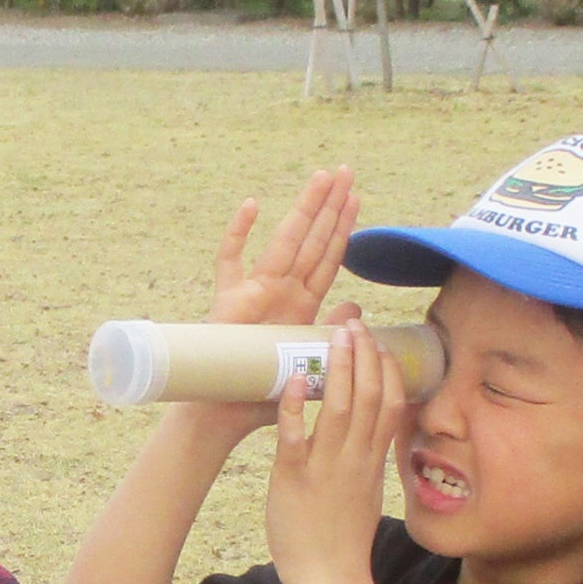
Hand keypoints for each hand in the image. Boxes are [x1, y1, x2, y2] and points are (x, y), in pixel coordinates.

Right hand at [179, 171, 359, 441]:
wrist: (224, 413)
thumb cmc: (263, 392)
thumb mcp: (308, 361)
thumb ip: (328, 332)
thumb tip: (358, 307)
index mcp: (301, 303)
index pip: (328, 256)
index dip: (342, 226)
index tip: (355, 196)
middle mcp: (280, 290)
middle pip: (311, 239)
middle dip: (329, 205)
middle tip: (345, 170)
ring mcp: (253, 291)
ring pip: (283, 241)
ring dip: (304, 209)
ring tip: (322, 178)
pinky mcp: (227, 299)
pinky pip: (229, 260)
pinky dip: (238, 234)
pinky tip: (252, 206)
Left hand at [266, 312, 406, 583]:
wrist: (331, 580)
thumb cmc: (343, 541)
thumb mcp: (366, 493)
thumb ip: (368, 461)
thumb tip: (372, 437)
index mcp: (372, 461)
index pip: (390, 404)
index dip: (387, 369)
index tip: (381, 343)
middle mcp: (355, 458)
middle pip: (369, 396)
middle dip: (364, 355)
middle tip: (355, 323)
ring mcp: (326, 467)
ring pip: (339, 407)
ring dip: (338, 367)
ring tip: (335, 334)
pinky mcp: (294, 478)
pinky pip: (295, 436)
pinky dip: (295, 406)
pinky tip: (295, 379)